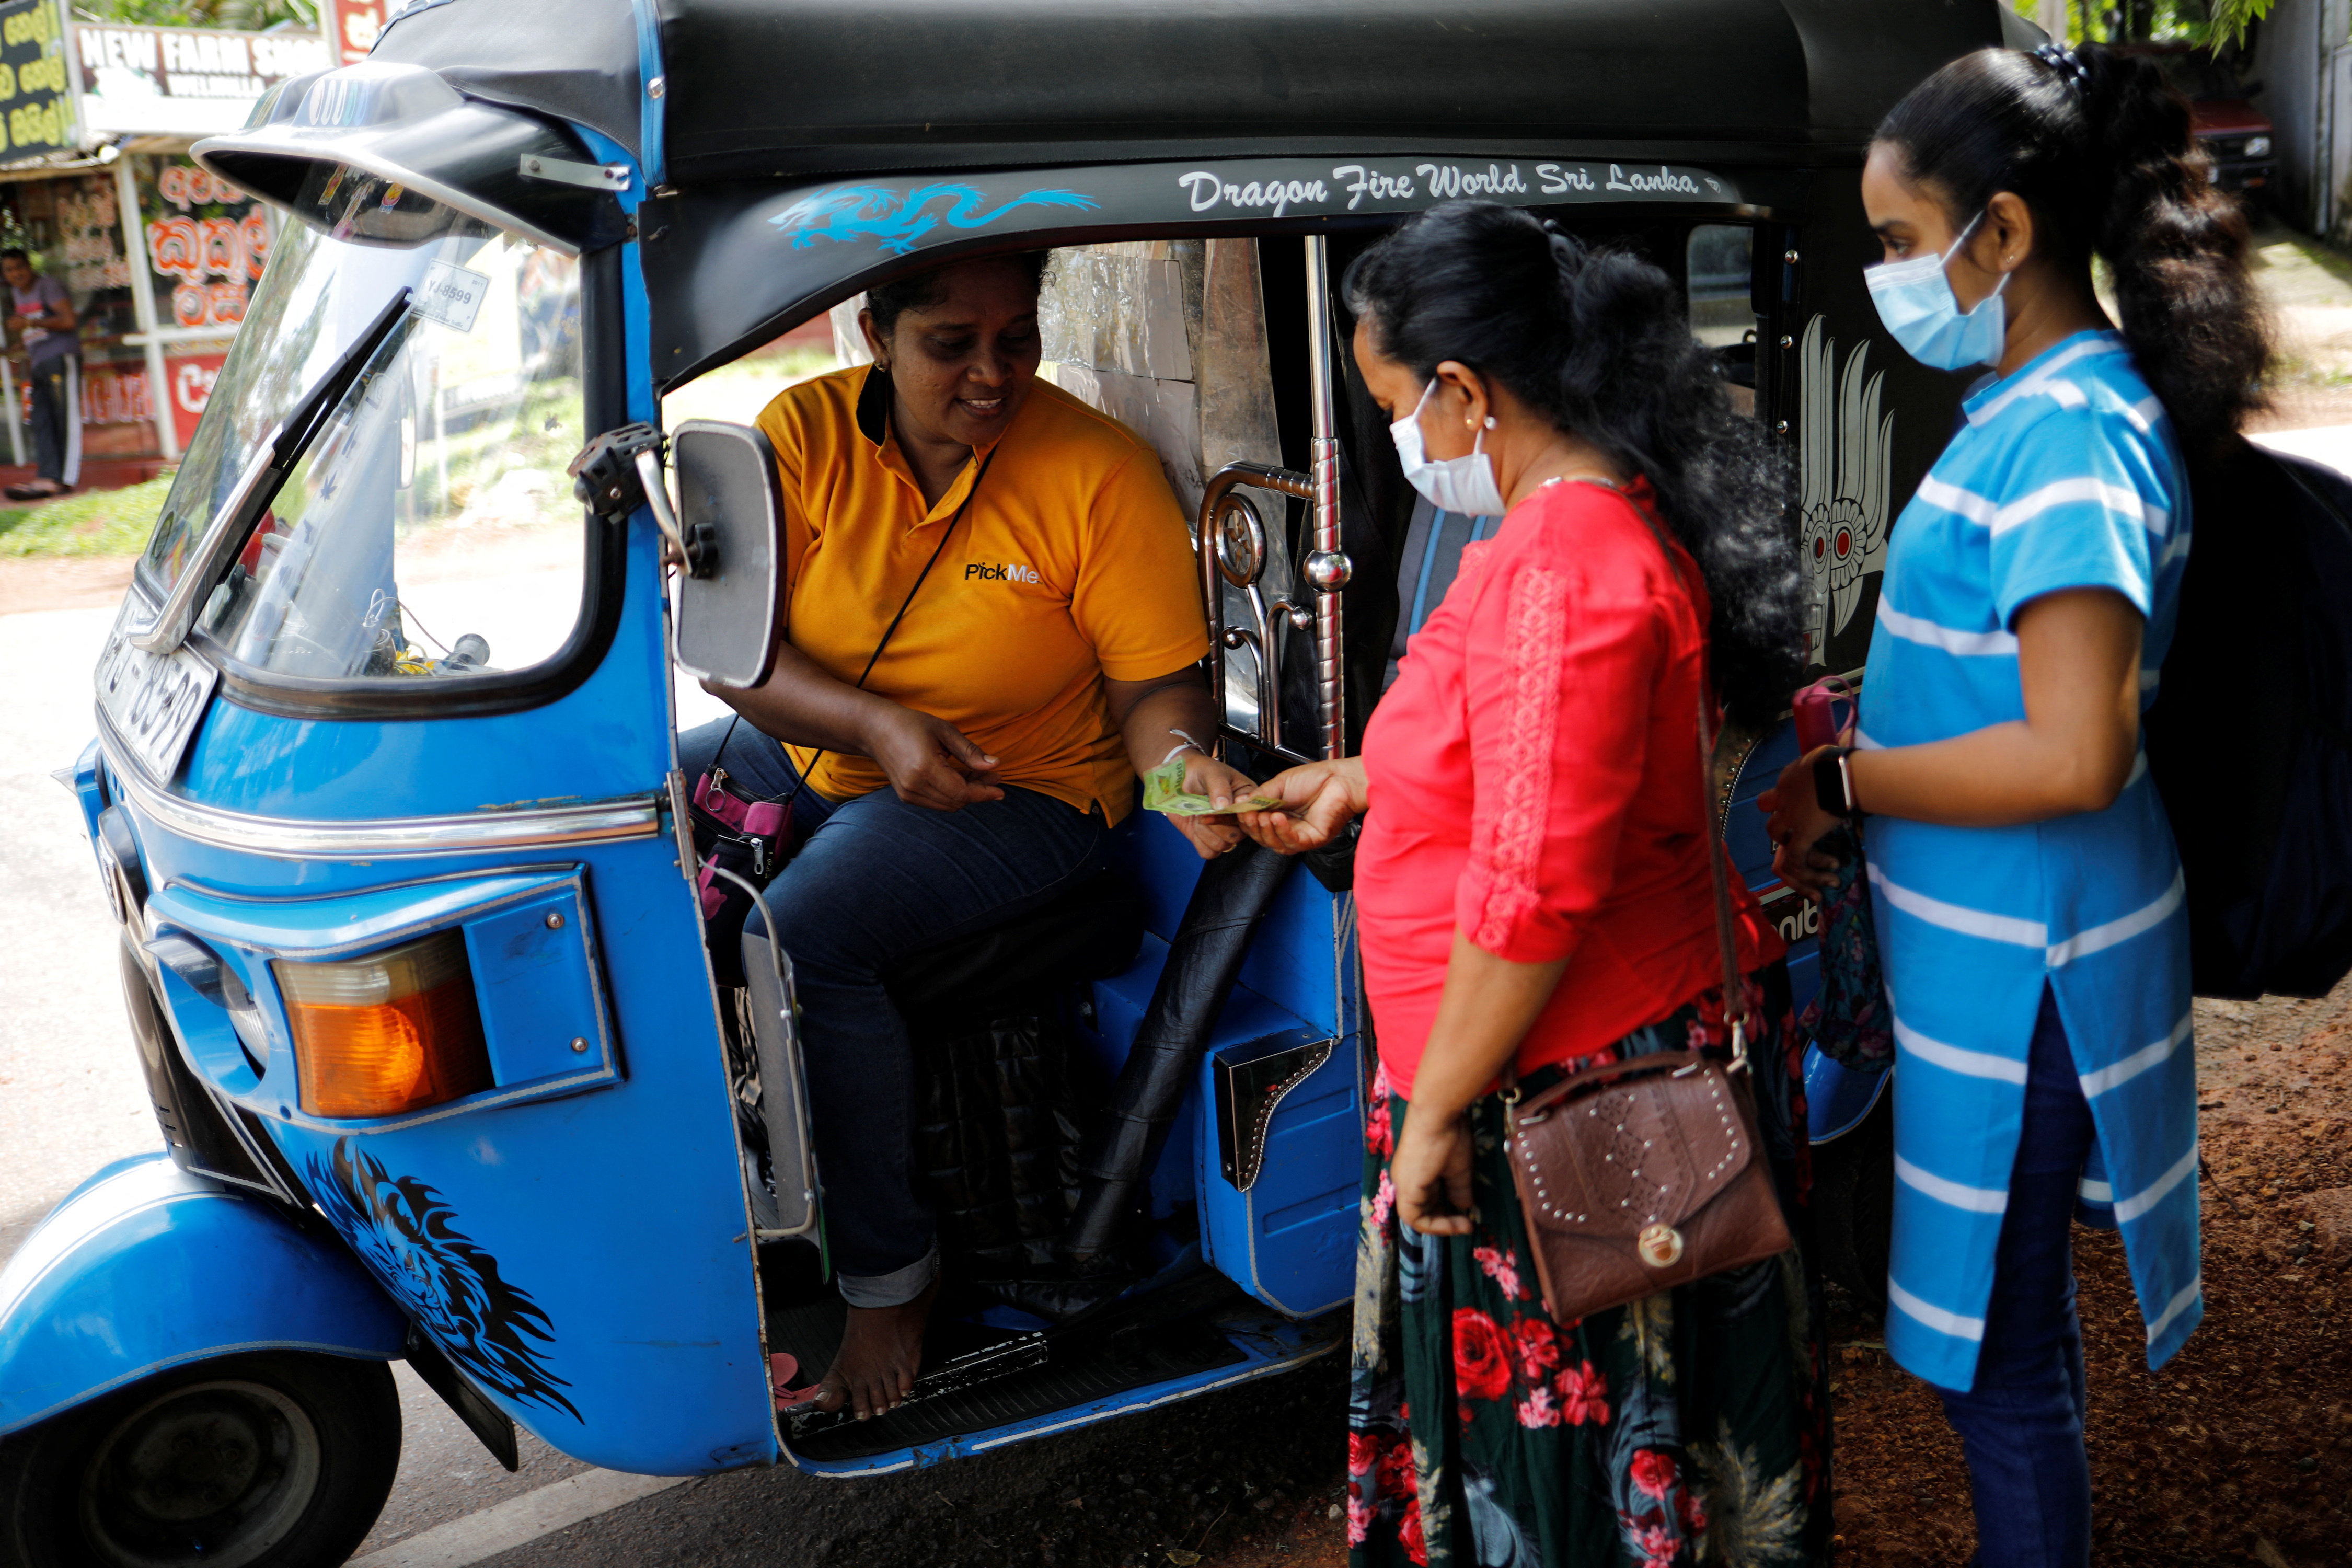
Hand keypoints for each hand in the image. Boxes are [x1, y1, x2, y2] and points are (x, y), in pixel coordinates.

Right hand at [862, 704, 1004, 810]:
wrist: (876, 730)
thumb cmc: (911, 724)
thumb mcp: (945, 731)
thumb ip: (970, 751)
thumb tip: (995, 765)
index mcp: (924, 769)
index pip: (962, 792)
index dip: (984, 792)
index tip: (1001, 787)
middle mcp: (914, 786)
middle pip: (957, 801)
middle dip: (979, 791)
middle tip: (993, 774)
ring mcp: (908, 794)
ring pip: (949, 805)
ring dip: (967, 794)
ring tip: (979, 775)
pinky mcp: (906, 796)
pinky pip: (938, 803)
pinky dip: (953, 795)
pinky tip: (961, 779)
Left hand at [1167, 750, 1255, 858]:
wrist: (1177, 779)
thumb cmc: (1200, 771)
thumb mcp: (1211, 772)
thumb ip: (1219, 787)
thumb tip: (1224, 806)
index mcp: (1246, 799)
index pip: (1250, 816)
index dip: (1235, 816)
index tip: (1220, 808)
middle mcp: (1239, 818)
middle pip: (1237, 836)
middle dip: (1217, 825)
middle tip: (1203, 812)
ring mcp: (1224, 830)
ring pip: (1224, 846)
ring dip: (1206, 832)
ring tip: (1198, 816)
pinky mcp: (1208, 839)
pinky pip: (1209, 852)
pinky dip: (1199, 841)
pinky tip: (1195, 827)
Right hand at [1234, 757, 1368, 853]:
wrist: (1340, 779)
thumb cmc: (1315, 778)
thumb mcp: (1278, 785)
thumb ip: (1259, 797)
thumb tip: (1238, 805)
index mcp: (1276, 814)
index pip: (1252, 822)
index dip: (1236, 821)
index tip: (1215, 817)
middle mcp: (1287, 827)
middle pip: (1260, 836)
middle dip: (1250, 826)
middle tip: (1245, 814)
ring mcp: (1299, 836)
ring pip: (1273, 843)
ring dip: (1264, 830)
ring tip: (1261, 815)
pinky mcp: (1311, 840)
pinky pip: (1291, 842)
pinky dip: (1282, 831)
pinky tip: (1278, 818)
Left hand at [1391, 1099, 1475, 1235]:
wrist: (1438, 1117)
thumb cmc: (1448, 1135)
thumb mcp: (1458, 1168)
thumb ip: (1458, 1188)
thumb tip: (1464, 1206)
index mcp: (1416, 1173)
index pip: (1427, 1199)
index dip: (1445, 1212)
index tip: (1467, 1217)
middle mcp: (1405, 1180)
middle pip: (1422, 1210)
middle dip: (1445, 1220)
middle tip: (1466, 1224)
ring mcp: (1403, 1185)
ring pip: (1416, 1217)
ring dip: (1441, 1225)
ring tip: (1464, 1225)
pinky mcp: (1404, 1190)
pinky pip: (1414, 1218)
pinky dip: (1433, 1225)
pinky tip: (1453, 1224)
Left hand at [1757, 745, 1845, 897]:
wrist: (1842, 775)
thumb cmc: (1840, 760)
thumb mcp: (1828, 750)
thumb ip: (1829, 750)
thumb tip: (1845, 734)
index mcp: (1789, 776)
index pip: (1778, 789)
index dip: (1785, 798)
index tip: (1801, 803)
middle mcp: (1783, 797)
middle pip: (1766, 812)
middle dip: (1778, 820)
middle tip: (1795, 829)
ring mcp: (1789, 818)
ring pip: (1775, 835)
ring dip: (1789, 843)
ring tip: (1809, 852)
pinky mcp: (1800, 835)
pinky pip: (1794, 858)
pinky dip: (1804, 867)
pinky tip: (1823, 873)